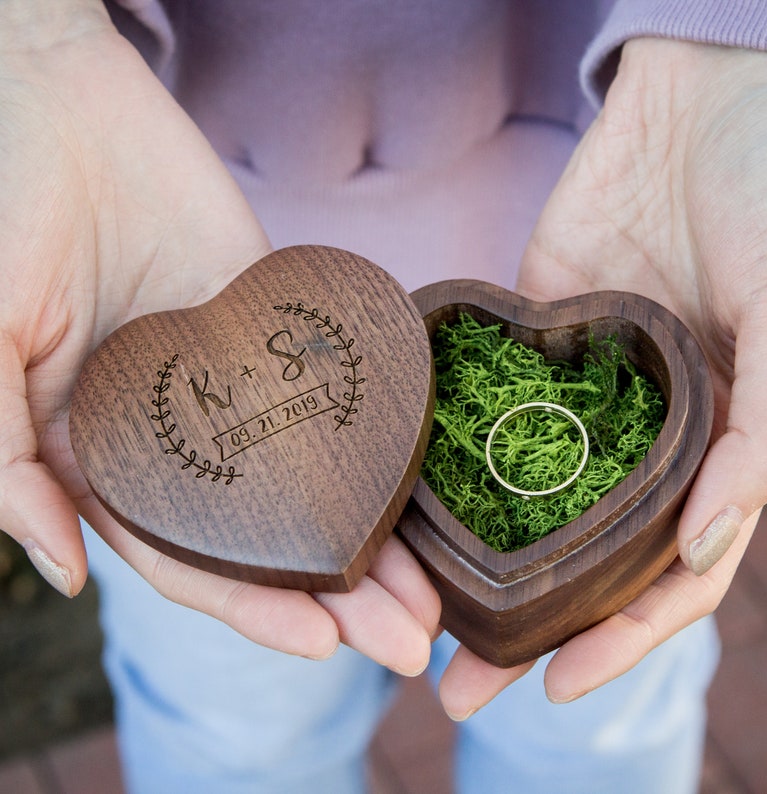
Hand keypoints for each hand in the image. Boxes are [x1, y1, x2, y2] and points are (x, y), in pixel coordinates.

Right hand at [0, 1, 438, 674]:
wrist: (61, 107)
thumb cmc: (4, 219)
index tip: (322, 644)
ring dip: (369, 540)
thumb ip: (10, 466)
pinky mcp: (271, 331)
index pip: (187, 560)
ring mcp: (230, 387)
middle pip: (264, 539)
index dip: (250, 608)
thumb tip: (68, 575)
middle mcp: (178, 438)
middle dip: (332, 595)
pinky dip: (371, 446)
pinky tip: (421, 487)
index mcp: (106, 461)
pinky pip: (328, 396)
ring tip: (432, 593)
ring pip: (309, 483)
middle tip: (408, 644)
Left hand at [438, 38, 766, 716]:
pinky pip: (479, 407)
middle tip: (450, 689)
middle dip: (521, 628)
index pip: (665, 575)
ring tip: (405, 615)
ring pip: (516, 496)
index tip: (555, 688)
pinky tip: (398, 504)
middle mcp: (638, 436)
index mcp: (715, 448)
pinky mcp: (526, 340)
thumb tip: (703, 543)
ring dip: (468, 561)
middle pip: (576, 557)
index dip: (621, 639)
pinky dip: (444, 455)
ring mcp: (576, 392)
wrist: (704, 99)